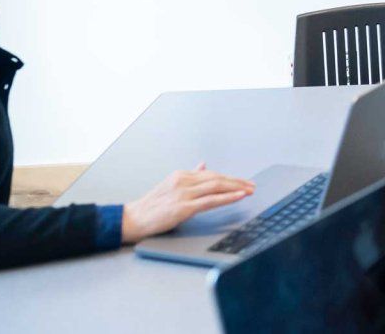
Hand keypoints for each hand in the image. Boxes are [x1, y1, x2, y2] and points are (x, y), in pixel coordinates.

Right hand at [120, 163, 254, 243]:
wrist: (132, 219)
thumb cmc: (151, 206)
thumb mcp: (171, 186)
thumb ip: (189, 176)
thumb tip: (203, 165)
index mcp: (181, 175)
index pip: (212, 174)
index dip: (230, 178)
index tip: (243, 181)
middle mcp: (183, 181)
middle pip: (217, 178)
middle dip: (237, 181)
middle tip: (252, 185)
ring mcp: (183, 193)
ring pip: (216, 186)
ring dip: (236, 188)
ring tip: (249, 190)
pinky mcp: (183, 207)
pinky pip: (210, 201)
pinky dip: (227, 197)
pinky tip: (238, 196)